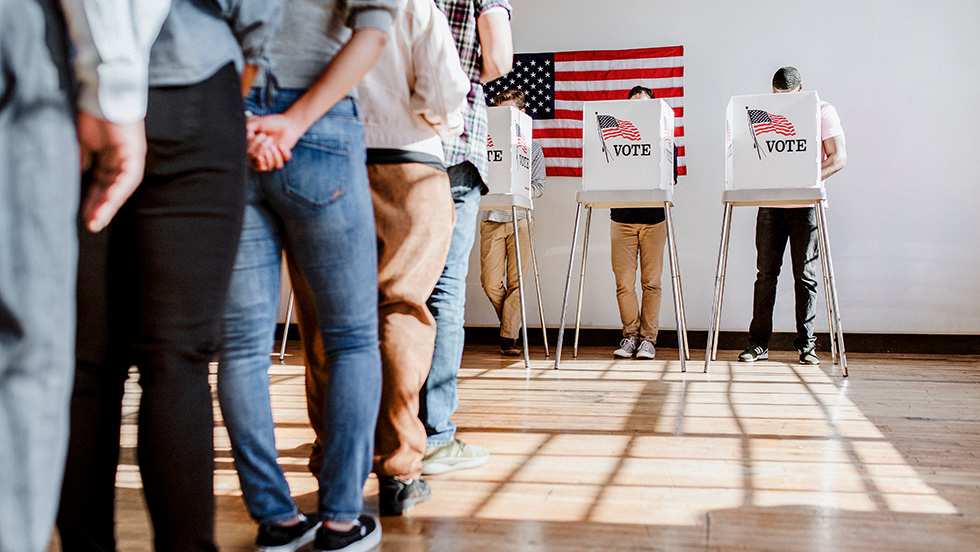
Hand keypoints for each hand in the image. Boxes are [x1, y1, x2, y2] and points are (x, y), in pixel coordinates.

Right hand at [77, 111, 147, 232]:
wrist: (101, 92)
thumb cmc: (92, 113)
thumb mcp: (83, 142)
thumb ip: (84, 158)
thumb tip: (80, 173)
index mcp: (111, 158)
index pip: (103, 185)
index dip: (93, 201)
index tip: (85, 218)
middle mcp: (123, 160)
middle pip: (112, 190)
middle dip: (100, 208)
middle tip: (91, 226)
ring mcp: (130, 157)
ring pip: (120, 188)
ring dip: (108, 205)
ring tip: (97, 221)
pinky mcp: (134, 153)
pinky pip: (127, 178)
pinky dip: (117, 191)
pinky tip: (107, 204)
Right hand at [246, 113, 301, 170]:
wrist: (287, 123)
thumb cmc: (271, 123)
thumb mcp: (259, 123)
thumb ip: (250, 127)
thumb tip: (246, 132)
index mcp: (253, 148)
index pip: (249, 156)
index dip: (252, 149)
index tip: (256, 136)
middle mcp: (261, 155)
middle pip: (258, 164)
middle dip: (262, 150)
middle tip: (268, 138)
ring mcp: (272, 158)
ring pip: (270, 167)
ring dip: (272, 157)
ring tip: (274, 146)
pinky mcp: (282, 158)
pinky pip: (281, 164)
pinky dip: (282, 155)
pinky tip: (282, 145)